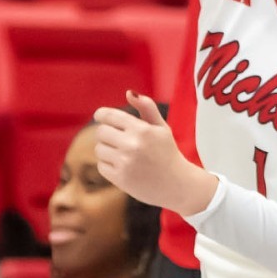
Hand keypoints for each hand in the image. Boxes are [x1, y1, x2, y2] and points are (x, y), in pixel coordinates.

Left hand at [92, 93, 218, 216]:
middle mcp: (132, 145)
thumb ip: (147, 108)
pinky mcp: (120, 178)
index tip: (100, 116)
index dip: (101, 114)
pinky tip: (123, 167)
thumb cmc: (167, 153)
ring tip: (122, 155)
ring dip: (107, 150)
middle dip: (106, 134)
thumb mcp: (162, 128)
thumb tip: (129, 93)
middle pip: (101, 132)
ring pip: (99, 149)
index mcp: (142, 129)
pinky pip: (101, 166)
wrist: (177, 185)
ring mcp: (125, 163)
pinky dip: (109, 166)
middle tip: (117, 139)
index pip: (109, 116)